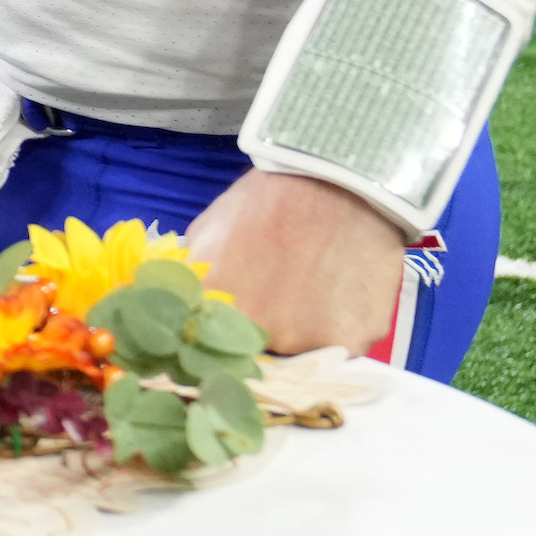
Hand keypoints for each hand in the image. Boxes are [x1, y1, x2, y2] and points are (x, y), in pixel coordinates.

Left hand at [184, 169, 407, 355]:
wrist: (337, 182)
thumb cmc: (268, 201)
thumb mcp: (208, 232)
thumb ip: (195, 278)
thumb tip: (183, 306)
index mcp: (214, 306)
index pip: (205, 346)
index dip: (217, 337)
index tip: (227, 326)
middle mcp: (256, 331)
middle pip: (254, 352)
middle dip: (260, 332)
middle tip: (278, 297)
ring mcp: (306, 340)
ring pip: (299, 352)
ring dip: (302, 331)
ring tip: (312, 288)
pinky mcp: (351, 340)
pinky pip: (339, 347)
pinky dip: (339, 326)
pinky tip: (339, 290)